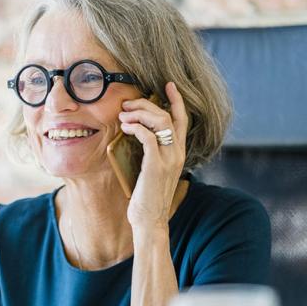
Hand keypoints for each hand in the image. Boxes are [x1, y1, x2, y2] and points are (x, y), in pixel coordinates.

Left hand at [118, 82, 187, 230]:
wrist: (150, 221)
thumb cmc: (148, 197)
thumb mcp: (153, 171)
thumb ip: (153, 153)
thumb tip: (138, 135)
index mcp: (179, 153)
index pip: (183, 120)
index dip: (177, 100)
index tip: (168, 85)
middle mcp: (177, 153)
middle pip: (168, 115)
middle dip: (146, 104)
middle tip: (127, 104)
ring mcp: (169, 159)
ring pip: (160, 122)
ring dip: (139, 113)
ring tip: (123, 115)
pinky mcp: (156, 165)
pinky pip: (148, 137)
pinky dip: (136, 127)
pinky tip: (125, 127)